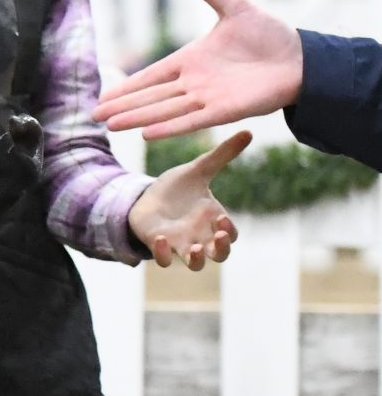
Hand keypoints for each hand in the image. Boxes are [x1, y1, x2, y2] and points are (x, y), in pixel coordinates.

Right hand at [96, 0, 303, 138]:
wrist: (301, 58)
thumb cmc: (269, 34)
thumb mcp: (234, 6)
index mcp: (191, 60)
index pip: (151, 76)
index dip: (127, 86)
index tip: (103, 98)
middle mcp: (194, 82)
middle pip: (151, 97)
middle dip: (123, 106)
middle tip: (95, 117)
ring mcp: (207, 98)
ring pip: (164, 111)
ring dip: (138, 118)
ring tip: (111, 126)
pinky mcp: (224, 111)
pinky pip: (192, 121)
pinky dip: (170, 127)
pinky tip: (148, 133)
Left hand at [126, 128, 248, 270]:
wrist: (147, 197)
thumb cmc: (177, 187)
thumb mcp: (199, 169)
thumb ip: (222, 154)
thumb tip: (248, 131)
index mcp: (212, 219)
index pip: (230, 234)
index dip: (230, 231)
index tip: (222, 218)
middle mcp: (200, 235)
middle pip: (219, 255)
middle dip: (221, 250)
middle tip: (218, 237)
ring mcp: (179, 243)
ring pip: (195, 264)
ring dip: (197, 260)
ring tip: (194, 249)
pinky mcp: (158, 245)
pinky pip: (164, 260)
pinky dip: (163, 253)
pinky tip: (161, 238)